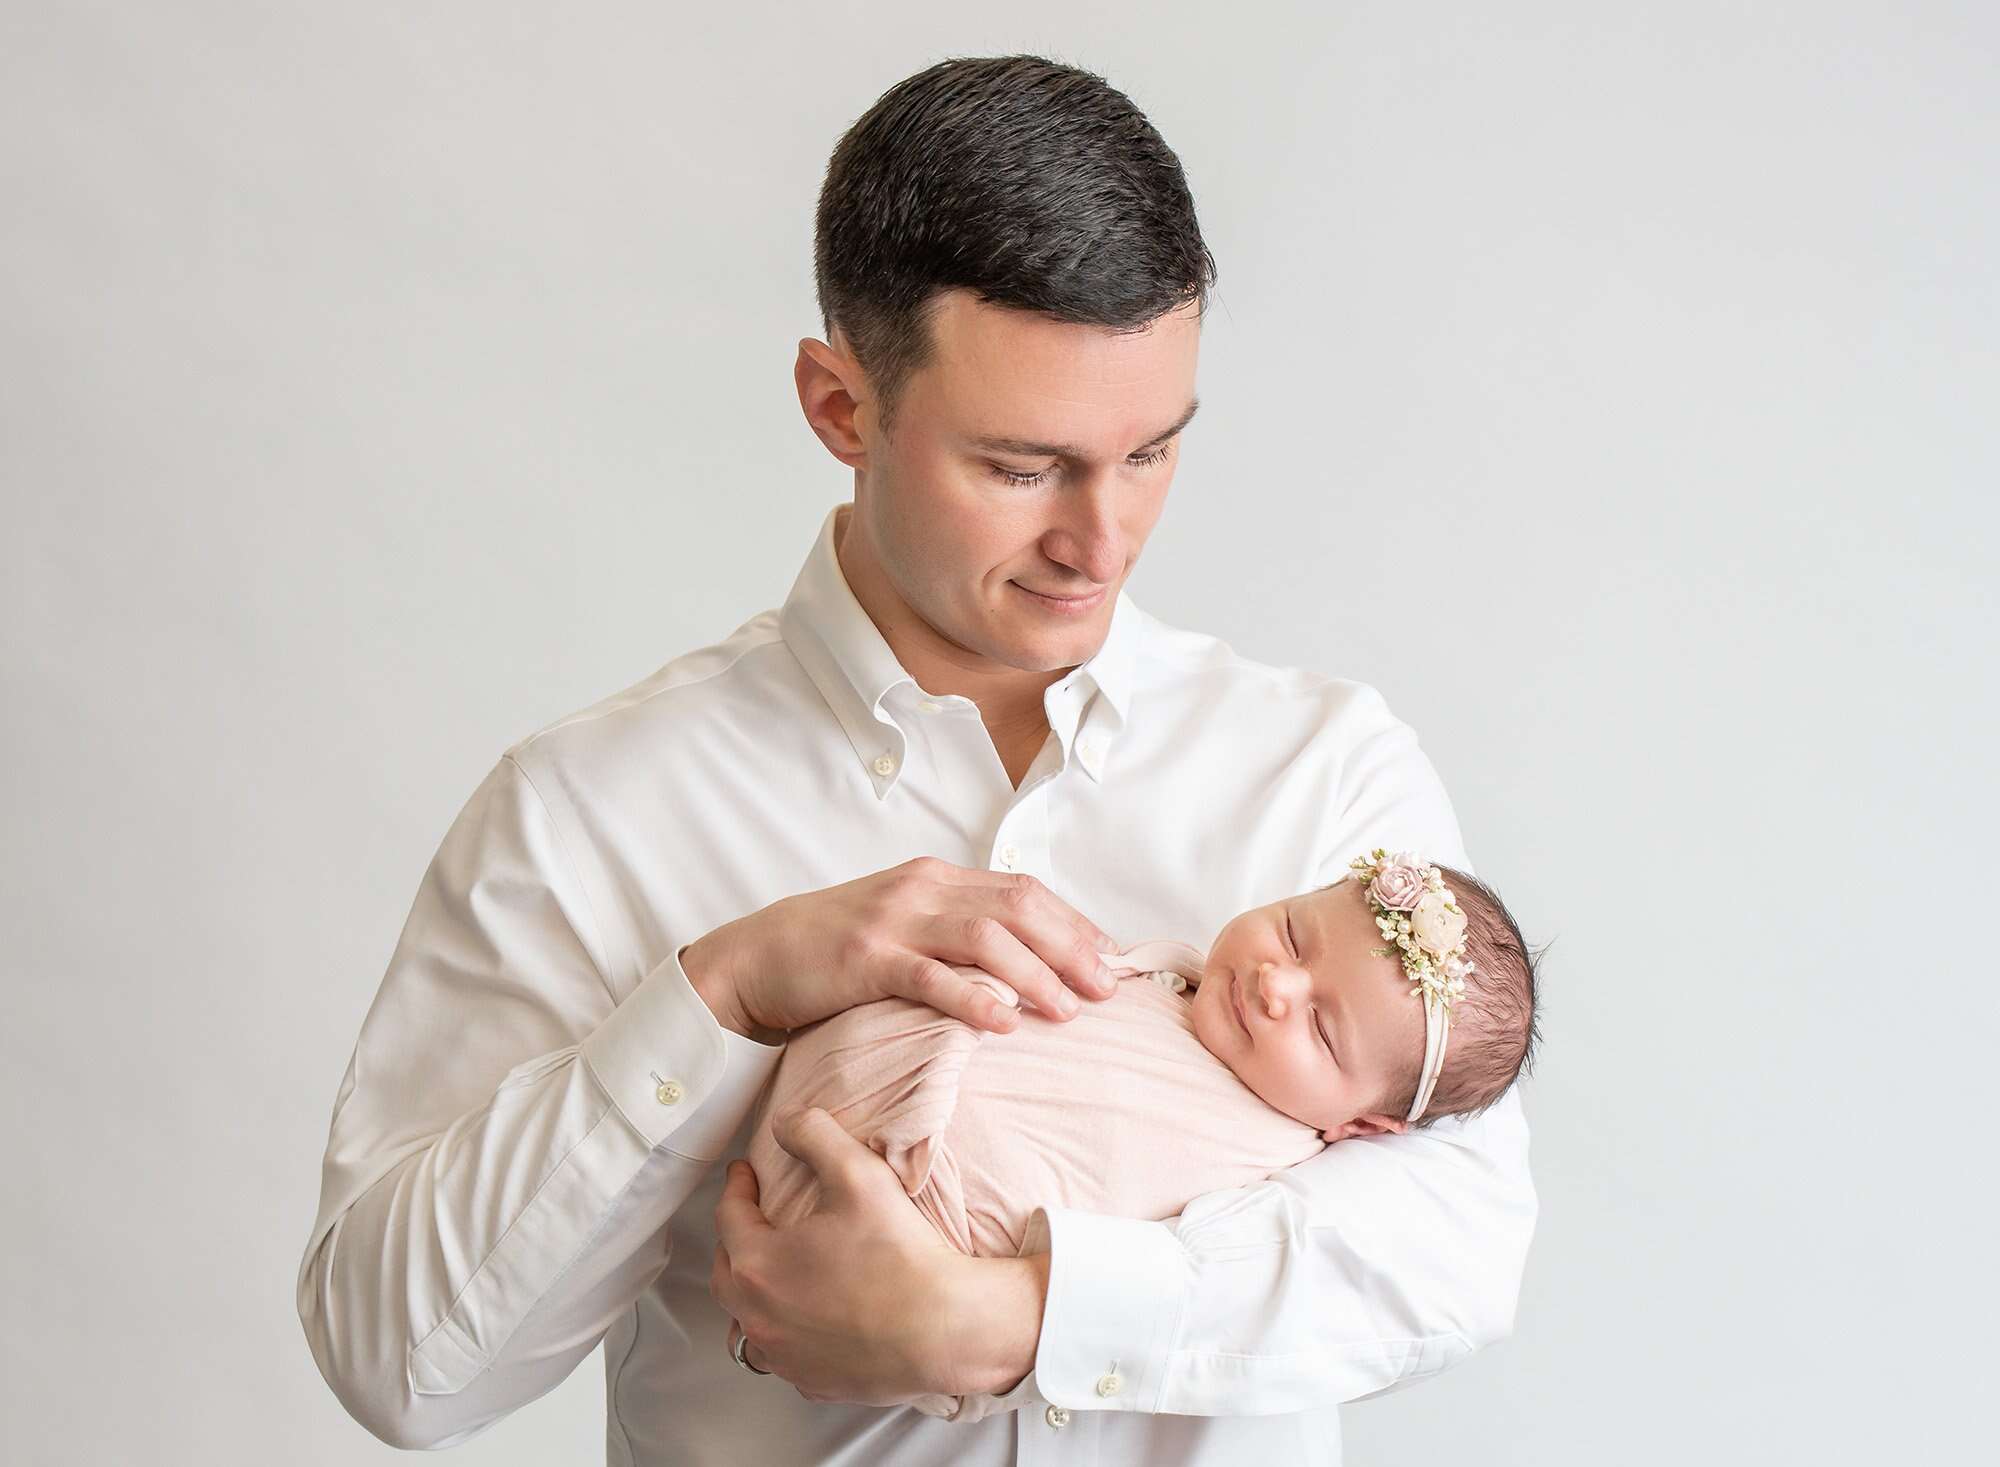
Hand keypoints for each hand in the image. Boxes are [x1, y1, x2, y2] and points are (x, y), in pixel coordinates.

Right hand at [688, 856, 1121, 1035]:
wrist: (756, 957)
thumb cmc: (835, 950)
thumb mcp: (904, 924)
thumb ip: (956, 931)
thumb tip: (1027, 962)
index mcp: (937, 877)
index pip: (1024, 890)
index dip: (1074, 924)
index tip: (1110, 961)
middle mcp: (922, 889)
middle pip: (1018, 907)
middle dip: (1071, 947)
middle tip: (1106, 991)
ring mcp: (893, 920)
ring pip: (985, 938)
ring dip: (1035, 974)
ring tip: (1067, 1010)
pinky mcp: (866, 958)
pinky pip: (931, 977)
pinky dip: (974, 999)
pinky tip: (1005, 1024)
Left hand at [713, 1107, 1047, 1403]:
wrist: (945, 1329)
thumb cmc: (900, 1256)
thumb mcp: (857, 1173)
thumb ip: (814, 1135)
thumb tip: (785, 1121)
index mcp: (758, 1266)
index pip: (729, 1216)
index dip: (737, 1187)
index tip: (745, 1173)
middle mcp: (759, 1318)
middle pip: (727, 1272)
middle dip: (734, 1239)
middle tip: (751, 1218)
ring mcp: (785, 1357)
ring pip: (747, 1323)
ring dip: (752, 1295)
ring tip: (770, 1276)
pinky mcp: (814, 1382)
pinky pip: (784, 1356)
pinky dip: (785, 1334)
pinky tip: (805, 1322)